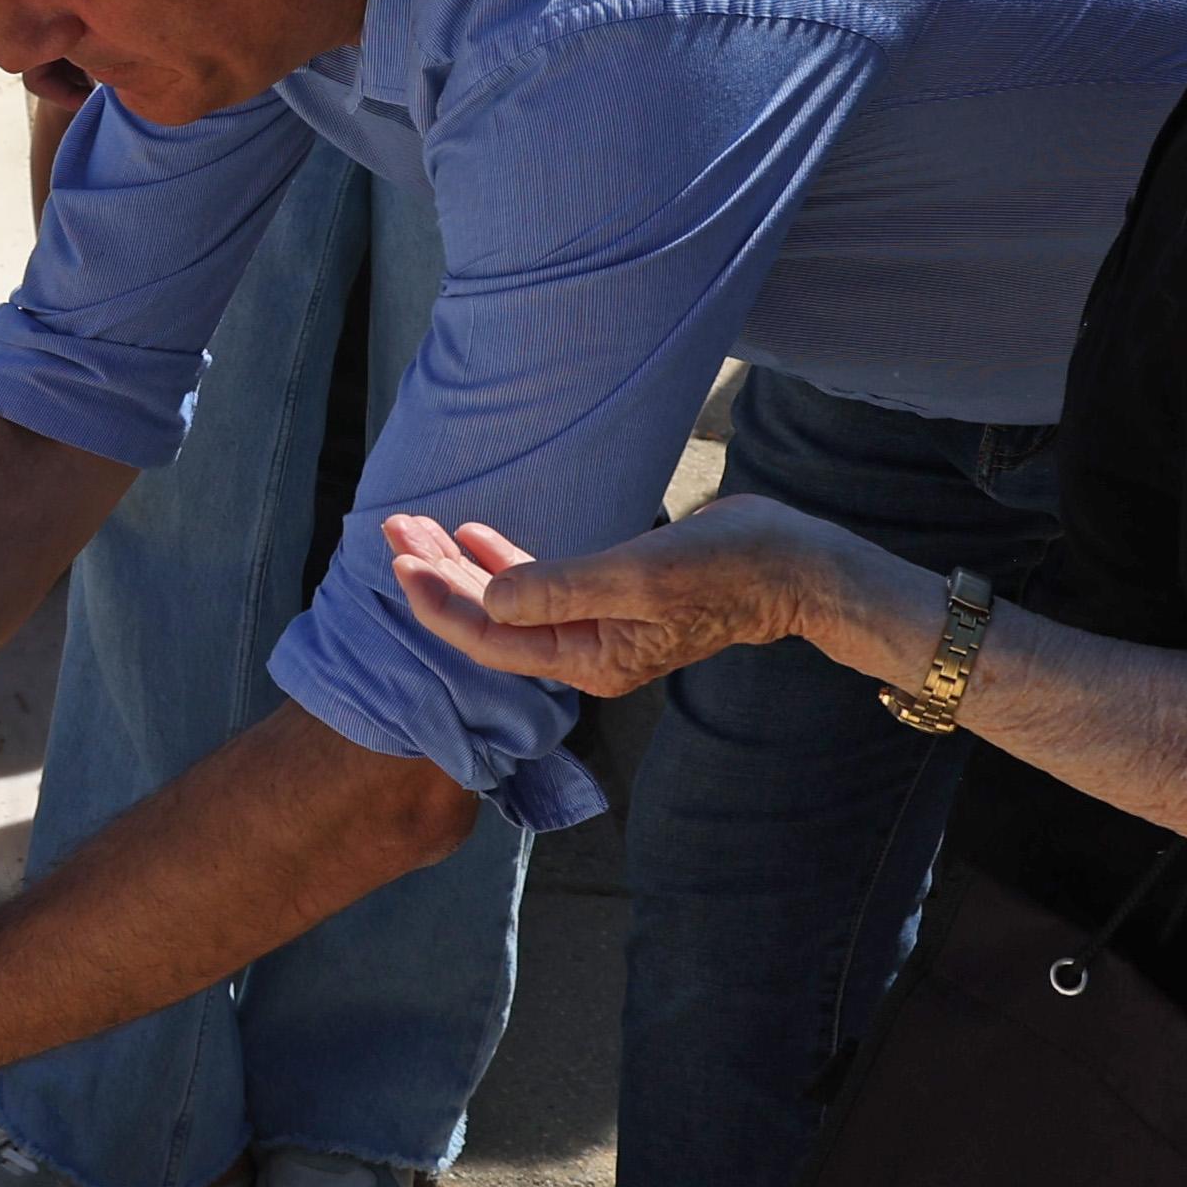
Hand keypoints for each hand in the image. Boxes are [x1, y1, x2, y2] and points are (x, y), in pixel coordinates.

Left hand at [378, 495, 852, 697]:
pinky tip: (474, 535)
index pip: (490, 639)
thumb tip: (491, 598)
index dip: (438, 602)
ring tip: (419, 527)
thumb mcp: (638, 577)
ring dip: (462, 565)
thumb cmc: (726, 568)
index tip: (399, 561)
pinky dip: (503, 560)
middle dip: (437, 576)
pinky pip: (539, 584)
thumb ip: (560, 590)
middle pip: (489, 620)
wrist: (792, 564)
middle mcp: (585, 651)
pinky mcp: (611, 594)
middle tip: (393, 529)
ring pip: (509, 598)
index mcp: (588, 660)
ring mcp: (598, 624)